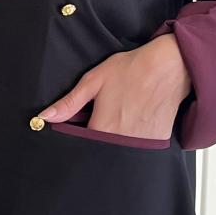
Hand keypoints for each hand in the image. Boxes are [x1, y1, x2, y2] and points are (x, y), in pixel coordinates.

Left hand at [37, 34, 191, 139]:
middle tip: (109, 111)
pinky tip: (138, 116)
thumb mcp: (94, 81)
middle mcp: (121, 141)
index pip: (82, 143)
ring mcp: (141, 144)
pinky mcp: (157, 142)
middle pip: (101, 148)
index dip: (81, 132)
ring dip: (117, 137)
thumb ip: (69, 103)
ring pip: (120, 148)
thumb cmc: (131, 70)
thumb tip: (46, 116)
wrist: (169, 66)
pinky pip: (140, 146)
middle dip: (99, 135)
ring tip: (125, 112)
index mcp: (102, 128)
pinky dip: (136, 136)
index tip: (85, 120)